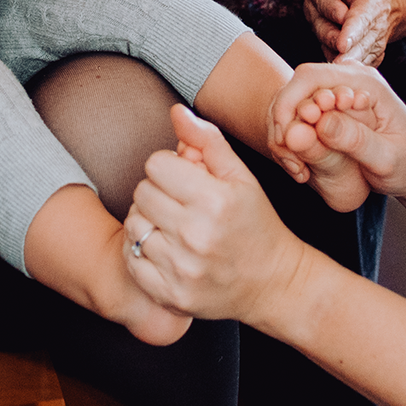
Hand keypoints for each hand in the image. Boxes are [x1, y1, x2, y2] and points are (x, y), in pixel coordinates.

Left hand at [124, 106, 315, 323]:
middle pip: (141, 192)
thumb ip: (207, 141)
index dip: (170, 167)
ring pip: (133, 225)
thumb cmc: (257, 225)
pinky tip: (165, 249)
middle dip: (158, 192)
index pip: (157, 164)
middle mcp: (196, 235)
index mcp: (215, 200)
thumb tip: (175, 111)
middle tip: (180, 204)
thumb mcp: (242, 177)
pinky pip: (132, 259)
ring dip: (147, 221)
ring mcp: (181, 268)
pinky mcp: (170, 294)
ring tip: (172, 226)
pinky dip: (142, 252)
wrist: (273, 284)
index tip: (185, 180)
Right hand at [269, 63, 405, 201]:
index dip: (290, 106)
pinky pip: (301, 115)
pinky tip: (302, 165)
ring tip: (298, 170)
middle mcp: (350, 79)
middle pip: (297, 86)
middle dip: (284, 123)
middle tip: (292, 163)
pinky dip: (293, 139)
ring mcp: (340, 90)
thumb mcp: (387, 159)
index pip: (311, 78)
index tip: (287, 141)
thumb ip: (355, 140)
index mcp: (366, 82)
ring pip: (294, 101)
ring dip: (286, 134)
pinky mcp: (332, 106)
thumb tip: (321, 122)